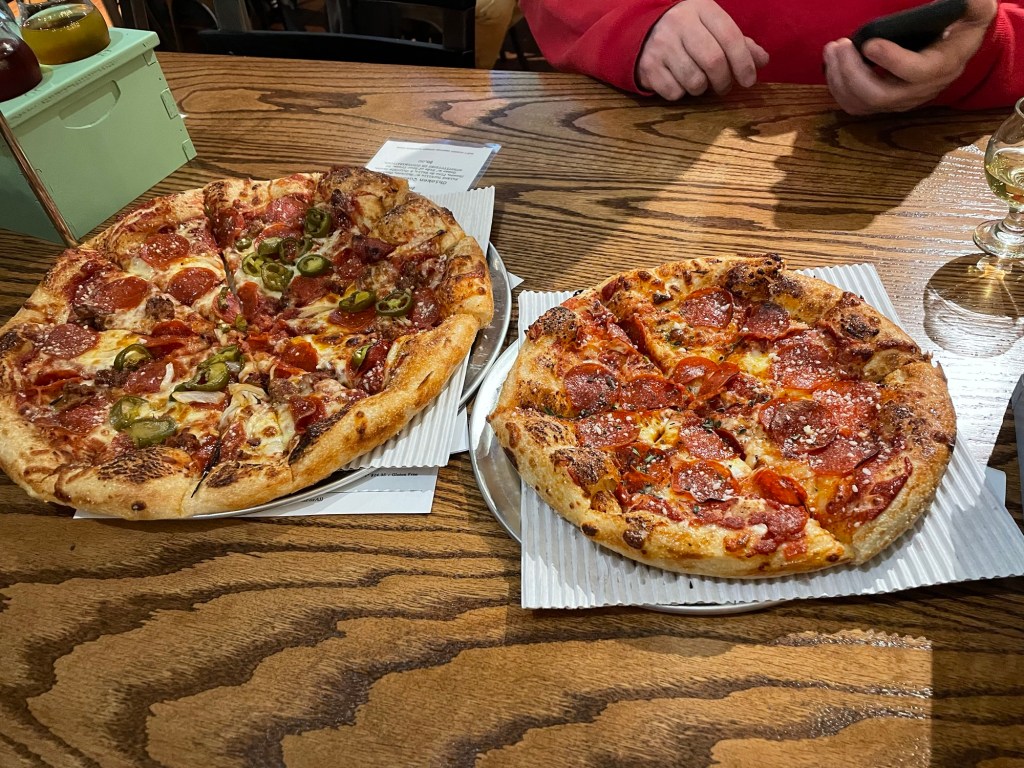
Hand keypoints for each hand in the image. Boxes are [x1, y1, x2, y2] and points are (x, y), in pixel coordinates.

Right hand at [636, 0, 768, 99]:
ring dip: (702, 88)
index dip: (744, 62)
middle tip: (724, 87)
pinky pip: (675, 92)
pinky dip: (682, 93)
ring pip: (694, 81)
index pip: (730, 36)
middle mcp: (679, 23)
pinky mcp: (648, 67)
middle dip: (724, 81)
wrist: (641, 33)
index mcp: (701, 8)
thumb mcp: (712, 28)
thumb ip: (739, 43)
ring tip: (699, 82)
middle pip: (713, 61)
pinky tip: (679, 81)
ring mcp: (661, 45)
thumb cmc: (687, 32)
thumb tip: (762, 61)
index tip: (749, 80)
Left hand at [824, 0, 997, 114]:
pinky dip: (838, 87)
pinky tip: (832, 64)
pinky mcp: (884, 102)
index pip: (917, 72)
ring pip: (863, 103)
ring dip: (840, 80)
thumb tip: (962, 0)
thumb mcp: (975, 9)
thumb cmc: (962, 24)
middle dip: (853, 72)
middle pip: (880, 95)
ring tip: (832, 51)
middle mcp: (921, 90)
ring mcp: (900, 100)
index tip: (869, 43)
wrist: (956, 48)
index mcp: (943, 65)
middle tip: (839, 45)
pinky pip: (855, 105)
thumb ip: (973, 3)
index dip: (892, 60)